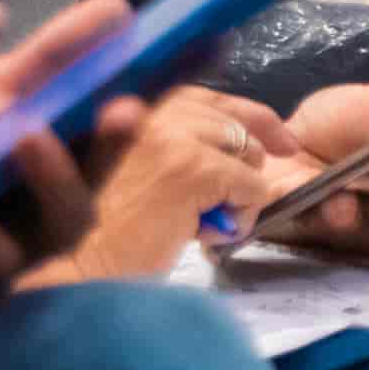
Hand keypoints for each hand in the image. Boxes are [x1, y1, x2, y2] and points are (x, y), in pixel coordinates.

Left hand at [0, 0, 156, 298]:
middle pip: (126, 163)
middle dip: (119, 141)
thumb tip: (119, 10)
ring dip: (49, 173)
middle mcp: (74, 199)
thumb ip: (61, 54)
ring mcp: (33, 241)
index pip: (143, 118)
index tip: (215, 45)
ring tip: (24, 133)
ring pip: (60, 216)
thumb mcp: (4, 87)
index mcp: (86, 152)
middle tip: (125, 106)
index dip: (182, 87)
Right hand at [27, 84, 307, 285]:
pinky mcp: (191, 169)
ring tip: (203, 225)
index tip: (283, 143)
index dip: (253, 119)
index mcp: (139, 107)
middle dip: (248, 164)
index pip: (213, 98)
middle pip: (238, 124)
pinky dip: (240, 216)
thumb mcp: (142, 172)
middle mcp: (153, 110)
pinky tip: (206, 235)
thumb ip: (181, 147)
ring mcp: (172, 137)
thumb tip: (249, 143)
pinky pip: (250, 187)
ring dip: (240, 195)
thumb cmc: (108, 234)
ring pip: (248, 156)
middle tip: (228, 205)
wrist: (85, 271)